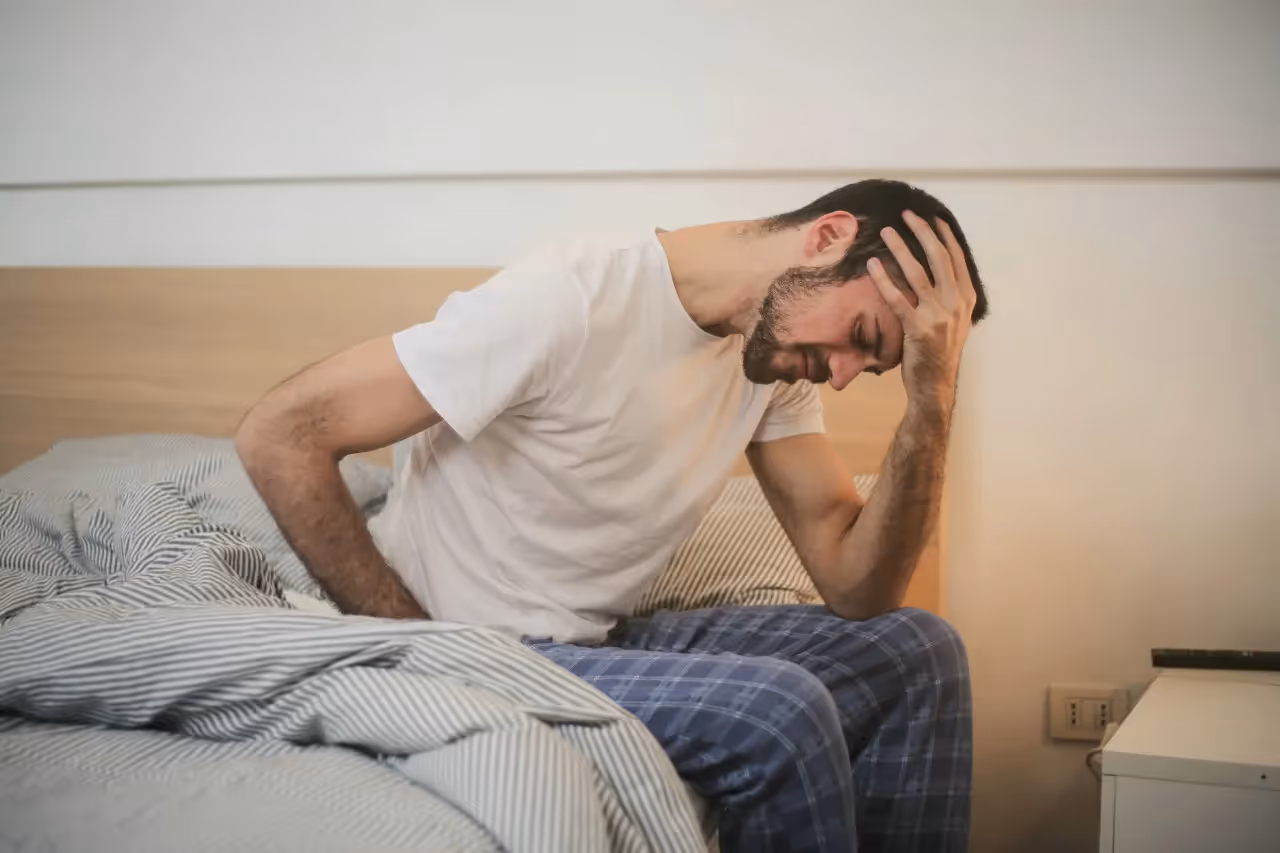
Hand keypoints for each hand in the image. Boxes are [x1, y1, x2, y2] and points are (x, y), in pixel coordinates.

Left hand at [866, 211, 977, 417]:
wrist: (935, 385)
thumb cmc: (939, 351)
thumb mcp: (955, 320)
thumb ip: (950, 295)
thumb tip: (938, 269)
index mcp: (966, 298)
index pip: (956, 258)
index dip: (944, 235)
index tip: (932, 217)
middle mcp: (955, 304)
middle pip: (938, 258)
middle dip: (922, 233)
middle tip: (907, 214)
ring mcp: (937, 316)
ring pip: (917, 274)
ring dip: (901, 249)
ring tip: (886, 232)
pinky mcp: (917, 329)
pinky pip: (897, 299)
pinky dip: (884, 280)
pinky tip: (872, 265)